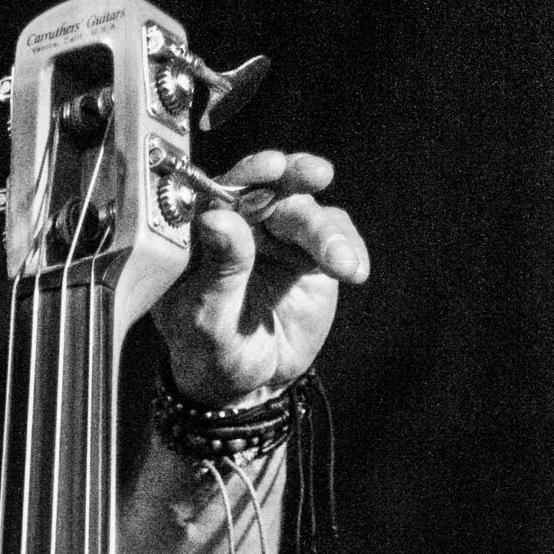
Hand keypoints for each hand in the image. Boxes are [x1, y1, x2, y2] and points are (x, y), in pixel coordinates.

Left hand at [153, 149, 369, 408]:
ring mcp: (278, 236)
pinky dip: (349, 249)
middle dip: (293, 175)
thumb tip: (217, 219)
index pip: (218, 192)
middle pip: (267, 186)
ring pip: (305, 211)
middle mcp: (240, 226)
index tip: (269, 168)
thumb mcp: (207, 321)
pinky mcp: (312, 252)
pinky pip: (337, 235)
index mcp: (200, 235)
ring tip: (341, 266)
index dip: (245, 175)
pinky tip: (354, 271)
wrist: (249, 385)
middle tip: (315, 174)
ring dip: (327, 232)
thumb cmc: (210, 354)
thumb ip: (217, 271)